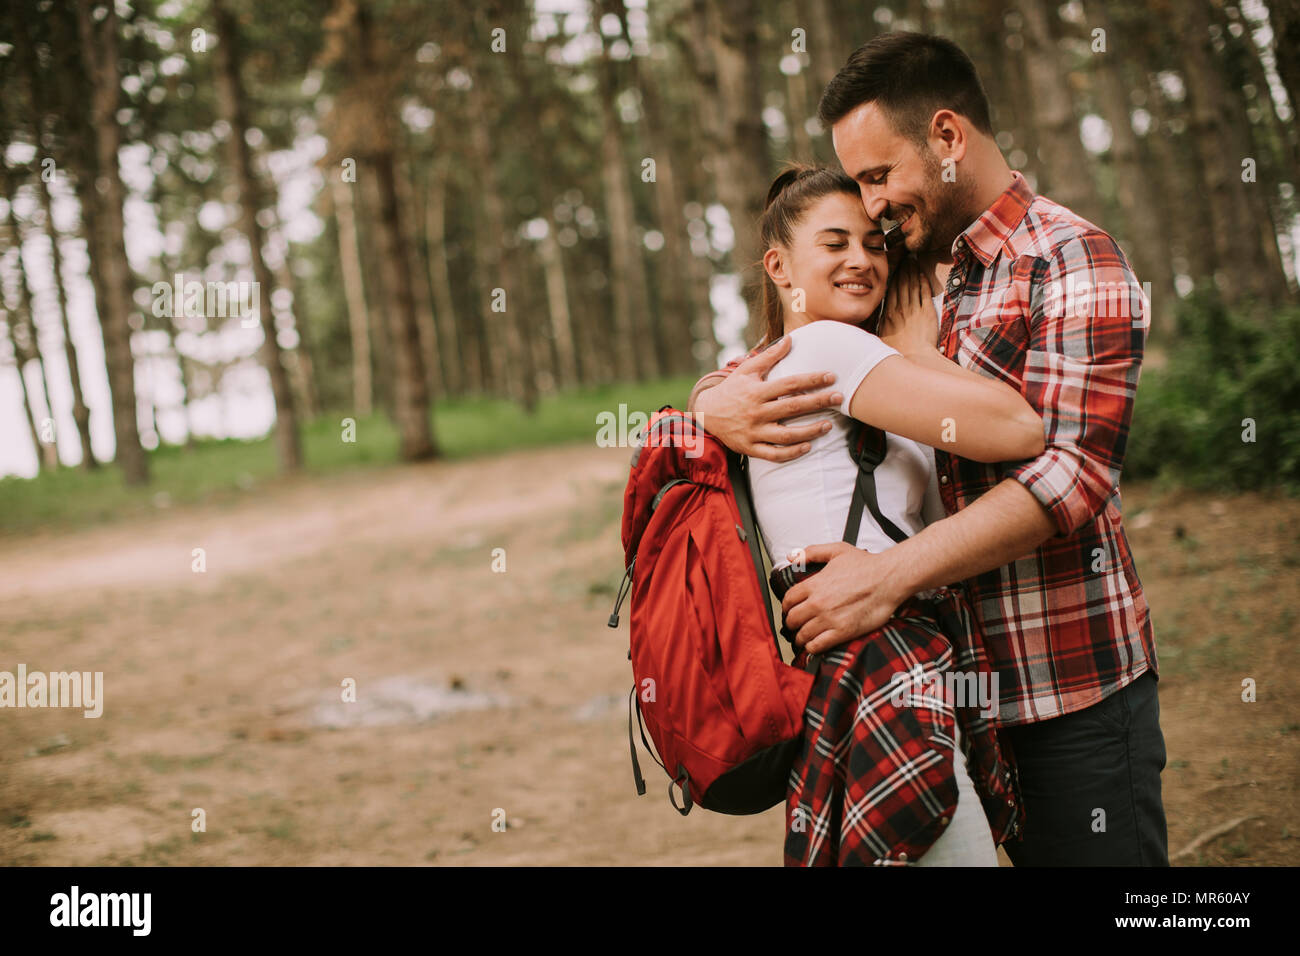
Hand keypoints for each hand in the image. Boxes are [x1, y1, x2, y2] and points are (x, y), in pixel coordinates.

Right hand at [693, 336, 843, 461]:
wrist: (705, 414)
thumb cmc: (731, 390)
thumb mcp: (746, 370)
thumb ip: (769, 356)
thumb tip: (790, 339)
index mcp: (756, 391)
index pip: (789, 384)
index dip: (812, 379)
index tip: (831, 376)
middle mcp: (756, 412)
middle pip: (792, 407)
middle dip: (818, 402)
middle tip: (839, 398)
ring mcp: (753, 432)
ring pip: (786, 435)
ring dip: (810, 431)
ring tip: (828, 425)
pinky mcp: (750, 448)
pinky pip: (773, 454)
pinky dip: (791, 453)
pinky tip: (807, 446)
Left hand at [780, 542, 910, 653]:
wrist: (888, 579)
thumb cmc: (866, 565)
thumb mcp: (837, 550)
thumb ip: (811, 552)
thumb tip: (791, 557)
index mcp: (814, 584)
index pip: (788, 600)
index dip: (786, 607)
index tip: (789, 610)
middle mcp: (818, 603)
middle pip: (792, 619)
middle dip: (791, 624)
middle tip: (795, 626)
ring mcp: (829, 618)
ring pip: (802, 634)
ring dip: (800, 637)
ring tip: (803, 638)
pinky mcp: (842, 631)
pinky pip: (817, 645)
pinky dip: (812, 647)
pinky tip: (814, 645)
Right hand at [878, 257, 937, 355]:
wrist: (916, 357)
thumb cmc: (898, 353)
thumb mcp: (881, 341)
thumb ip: (877, 329)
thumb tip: (866, 325)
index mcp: (888, 314)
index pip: (890, 291)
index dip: (892, 277)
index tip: (893, 267)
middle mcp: (900, 309)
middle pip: (901, 284)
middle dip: (903, 269)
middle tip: (904, 257)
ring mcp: (914, 309)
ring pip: (912, 286)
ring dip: (912, 272)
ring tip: (912, 260)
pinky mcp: (927, 312)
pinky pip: (924, 293)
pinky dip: (923, 282)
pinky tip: (922, 274)